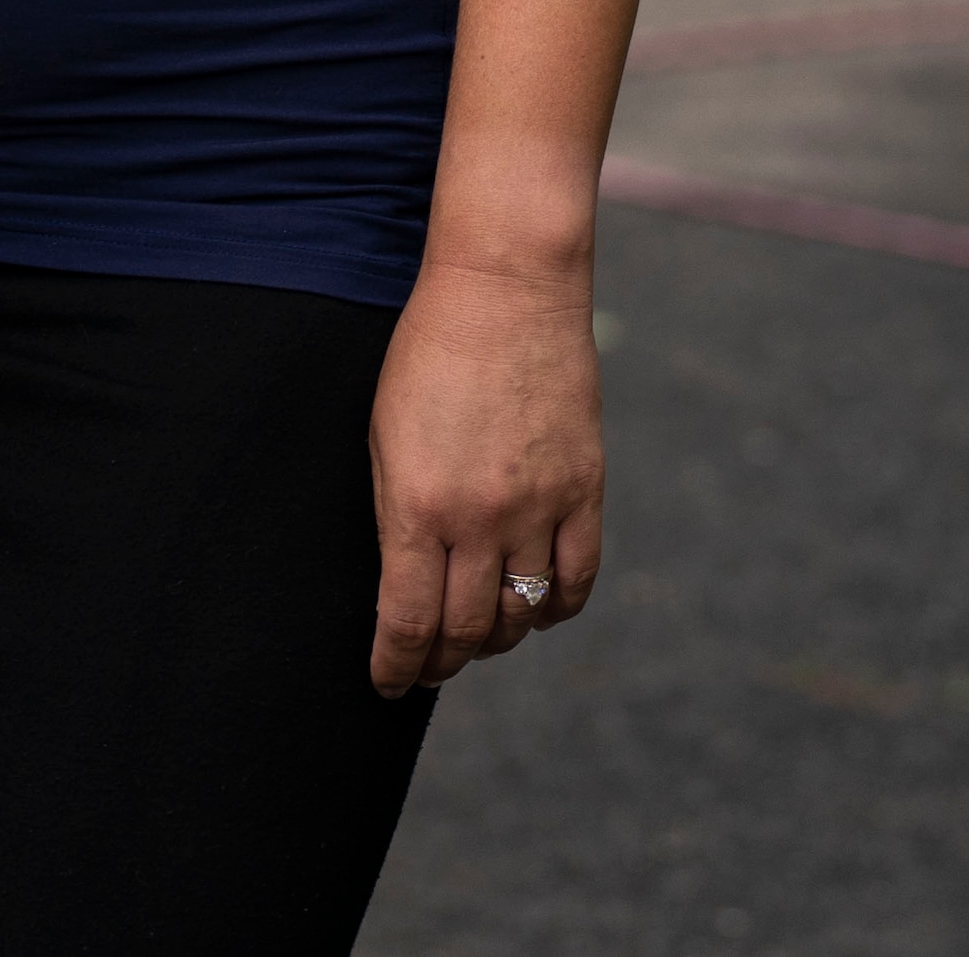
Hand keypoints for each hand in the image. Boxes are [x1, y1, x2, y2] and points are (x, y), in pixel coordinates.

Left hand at [366, 259, 603, 696]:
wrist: (505, 287)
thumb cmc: (428, 353)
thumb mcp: (384, 435)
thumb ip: (397, 513)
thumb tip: (404, 583)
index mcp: (416, 506)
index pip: (408, 622)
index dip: (396, 666)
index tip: (388, 682)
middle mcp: (479, 519)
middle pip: (465, 630)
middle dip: (441, 661)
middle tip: (429, 667)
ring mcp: (538, 507)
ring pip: (520, 614)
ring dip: (495, 639)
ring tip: (477, 638)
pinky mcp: (584, 489)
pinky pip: (576, 579)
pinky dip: (553, 608)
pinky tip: (534, 609)